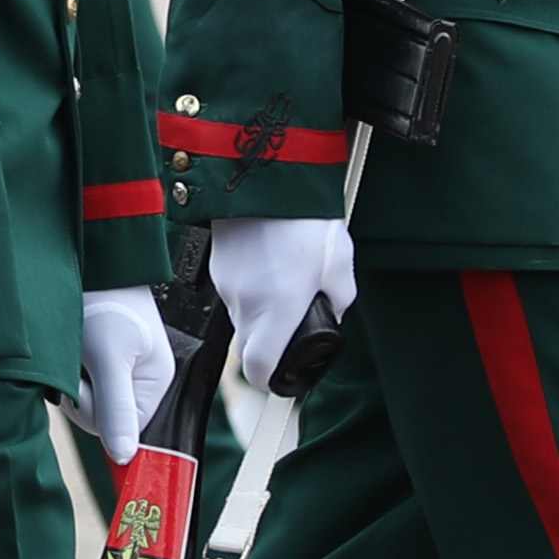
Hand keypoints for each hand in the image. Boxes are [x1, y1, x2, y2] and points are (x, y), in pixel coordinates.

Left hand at [74, 282, 172, 460]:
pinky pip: (81, 383)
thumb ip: (116, 408)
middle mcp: (141, 380)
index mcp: (156, 383)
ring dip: (71, 380)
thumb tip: (125, 458)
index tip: (82, 384)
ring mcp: (121, 371)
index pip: (121, 429)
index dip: (93, 412)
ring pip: (87, 401)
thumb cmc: (103, 302)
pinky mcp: (101, 360)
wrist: (89, 260)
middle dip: (80, 395)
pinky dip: (69, 370)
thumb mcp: (108, 358)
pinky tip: (71, 347)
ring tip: (74, 348)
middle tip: (77, 360)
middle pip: (102, 418)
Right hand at [207, 218, 354, 391]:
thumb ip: (338, 301)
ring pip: (242, 320)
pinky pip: (234, 294)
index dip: (270, 380)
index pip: (259, 370)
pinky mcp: (217, 269)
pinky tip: (268, 262)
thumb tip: (331, 313)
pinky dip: (250, 289)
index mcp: (278, 311)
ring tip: (284, 280)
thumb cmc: (306, 220)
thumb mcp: (341, 265)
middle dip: (268, 346)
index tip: (282, 375)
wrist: (267, 177)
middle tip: (291, 325)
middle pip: (248, 348)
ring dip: (261, 313)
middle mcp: (246, 305)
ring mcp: (226, 287)